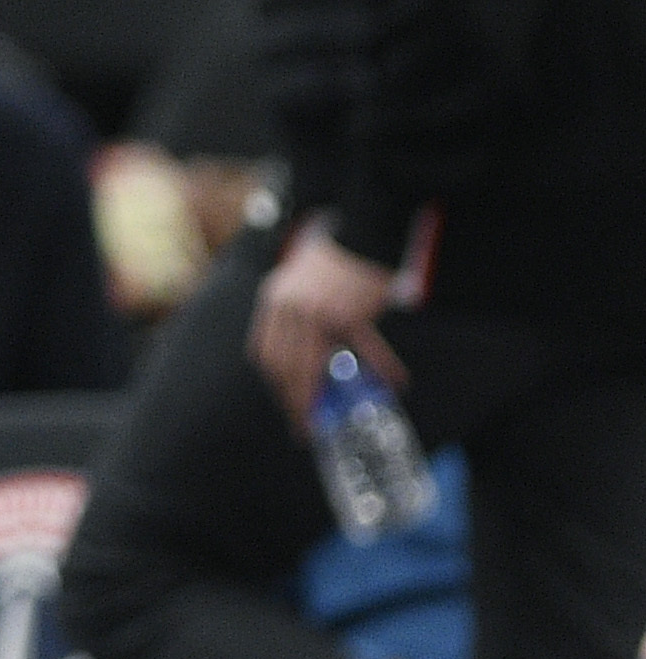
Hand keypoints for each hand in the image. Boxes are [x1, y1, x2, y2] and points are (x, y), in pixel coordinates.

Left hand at [247, 216, 405, 431]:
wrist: (360, 233)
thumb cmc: (335, 260)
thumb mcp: (299, 284)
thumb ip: (295, 315)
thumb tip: (306, 354)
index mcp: (274, 299)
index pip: (265, 351)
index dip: (275, 382)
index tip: (285, 402)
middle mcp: (290, 307)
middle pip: (285, 366)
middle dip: (292, 400)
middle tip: (302, 425)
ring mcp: (317, 311)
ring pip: (313, 365)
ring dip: (318, 397)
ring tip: (326, 420)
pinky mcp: (348, 311)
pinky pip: (364, 346)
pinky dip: (380, 364)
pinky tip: (394, 380)